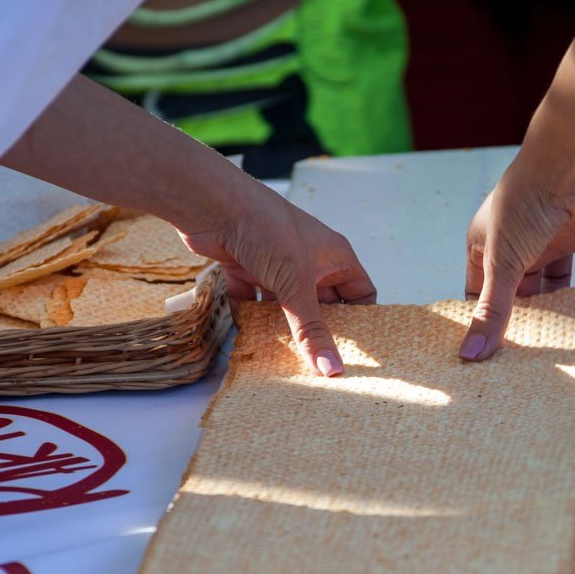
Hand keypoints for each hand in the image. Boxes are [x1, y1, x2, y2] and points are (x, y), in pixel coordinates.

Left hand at [180, 193, 375, 376]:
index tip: (357, 352)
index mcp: (334, 256)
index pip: (360, 293)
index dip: (362, 321)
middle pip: (320, 305)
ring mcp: (276, 263)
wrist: (212, 202)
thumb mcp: (295, 284)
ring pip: (283, 305)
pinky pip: (250, 298)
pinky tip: (244, 331)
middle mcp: (308, 260)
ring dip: (278, 326)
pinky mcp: (245, 265)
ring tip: (279, 357)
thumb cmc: (266, 229)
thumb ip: (311, 330)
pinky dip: (246, 313)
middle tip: (316, 364)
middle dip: (316, 330)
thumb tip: (332, 370)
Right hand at [459, 153, 574, 361]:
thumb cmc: (523, 206)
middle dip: (530, 315)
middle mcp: (523, 242)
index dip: (485, 317)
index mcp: (490, 244)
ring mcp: (558, 235)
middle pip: (525, 290)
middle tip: (531, 352)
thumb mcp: (502, 265)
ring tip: (570, 331)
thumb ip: (492, 311)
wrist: (570, 161)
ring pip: (563, 278)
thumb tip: (470, 355)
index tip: (489, 350)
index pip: (482, 290)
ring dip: (568, 300)